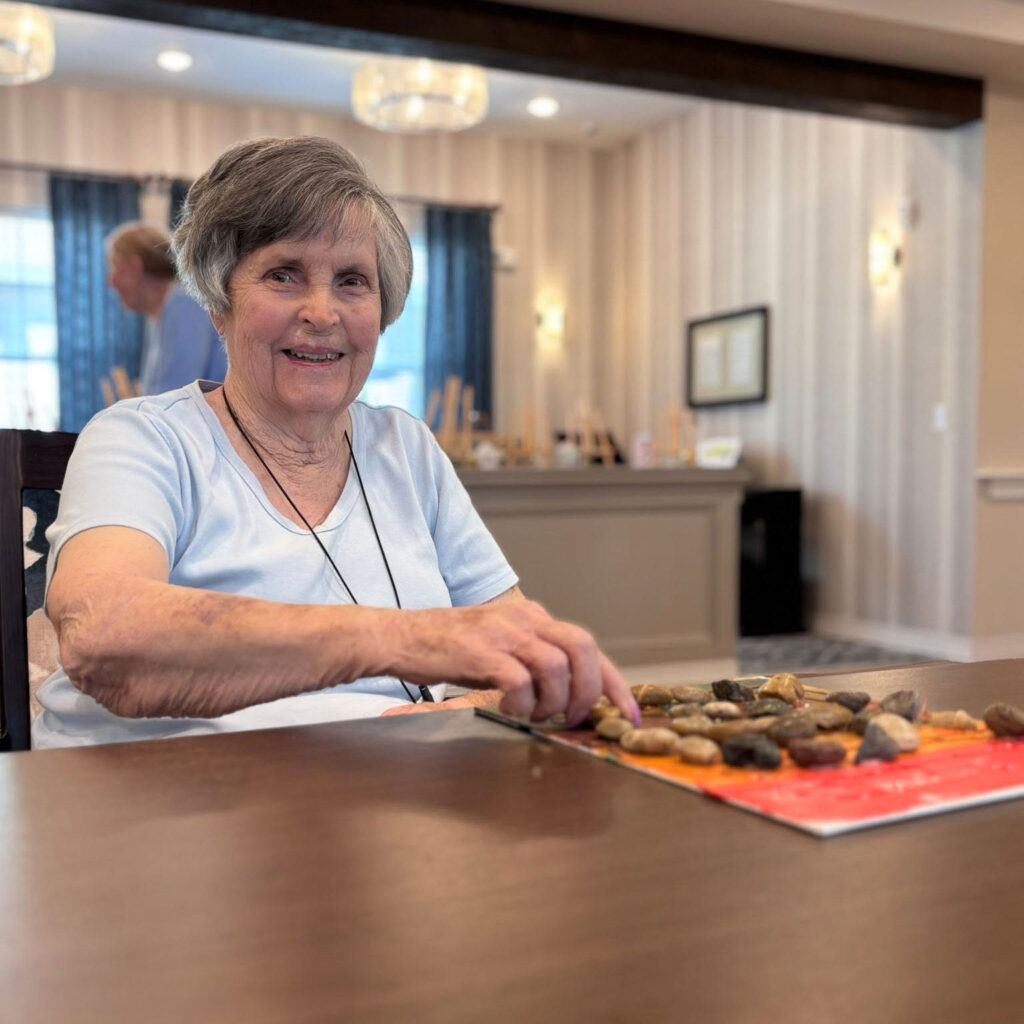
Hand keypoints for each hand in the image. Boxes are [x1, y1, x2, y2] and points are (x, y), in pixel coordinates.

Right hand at [384, 600, 640, 727]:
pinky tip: (507, 709)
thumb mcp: (499, 645)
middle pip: (583, 647)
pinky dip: (522, 703)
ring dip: (553, 701)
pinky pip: (520, 680)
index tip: (630, 715)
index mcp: (532, 617)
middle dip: (590, 691)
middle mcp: (523, 618)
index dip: (614, 683)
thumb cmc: (448, 648)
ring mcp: (503, 632)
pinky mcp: (482, 652)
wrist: (399, 636)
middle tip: (576, 719)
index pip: (588, 645)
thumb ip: (531, 660)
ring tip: (534, 714)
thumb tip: (569, 696)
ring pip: (557, 666)